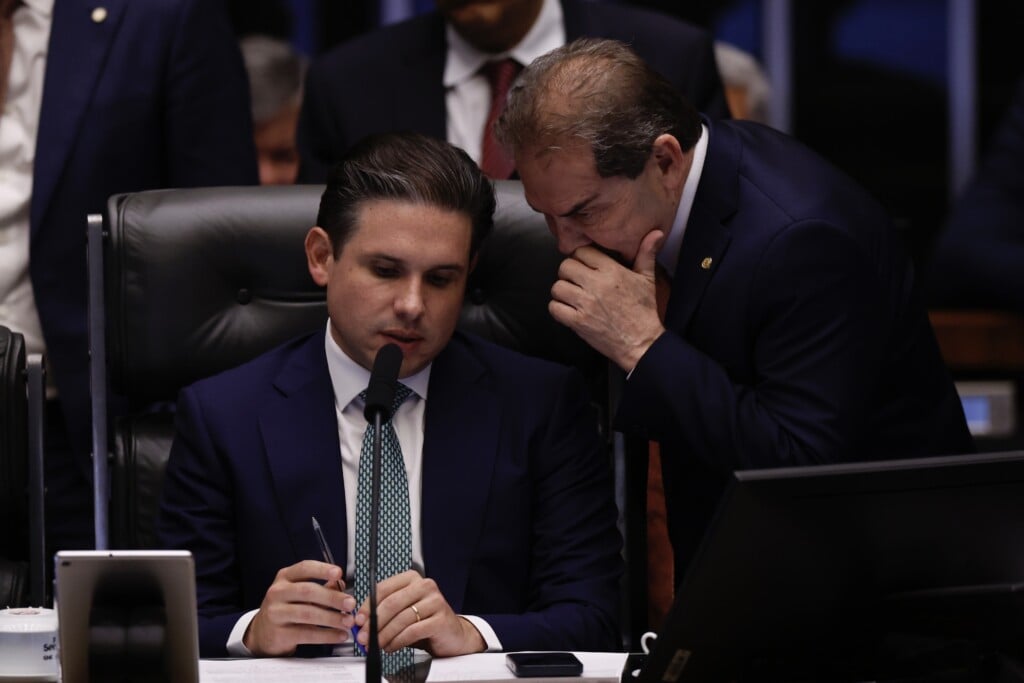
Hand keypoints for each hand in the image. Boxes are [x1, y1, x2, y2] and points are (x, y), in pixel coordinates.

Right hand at [244, 560, 355, 656]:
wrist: (263, 631)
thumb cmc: (286, 607)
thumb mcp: (300, 592)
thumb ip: (321, 587)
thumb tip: (340, 584)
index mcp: (285, 577)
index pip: (304, 568)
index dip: (322, 569)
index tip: (339, 573)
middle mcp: (278, 592)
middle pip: (308, 591)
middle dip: (332, 597)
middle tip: (350, 603)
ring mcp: (276, 613)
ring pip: (308, 613)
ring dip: (332, 618)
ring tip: (347, 622)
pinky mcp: (279, 633)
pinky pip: (306, 634)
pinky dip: (326, 635)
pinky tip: (338, 635)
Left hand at [354, 570, 484, 656]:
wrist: (452, 634)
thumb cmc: (424, 621)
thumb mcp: (402, 611)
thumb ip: (383, 612)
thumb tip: (360, 621)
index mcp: (412, 579)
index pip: (383, 588)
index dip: (368, 606)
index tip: (358, 620)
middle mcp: (425, 586)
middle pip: (391, 603)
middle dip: (374, 623)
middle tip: (364, 637)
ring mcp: (435, 601)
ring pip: (401, 619)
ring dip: (384, 635)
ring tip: (378, 645)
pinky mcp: (441, 619)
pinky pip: (412, 631)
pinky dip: (398, 641)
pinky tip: (392, 647)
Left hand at [549, 230, 665, 370]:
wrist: (642, 342)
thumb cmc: (644, 311)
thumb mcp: (647, 279)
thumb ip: (646, 254)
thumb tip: (655, 233)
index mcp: (612, 271)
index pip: (581, 252)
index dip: (580, 258)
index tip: (584, 265)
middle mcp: (597, 285)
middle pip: (565, 267)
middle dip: (568, 273)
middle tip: (576, 281)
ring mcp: (586, 304)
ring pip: (557, 287)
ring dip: (562, 292)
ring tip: (572, 296)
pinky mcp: (578, 322)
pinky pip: (554, 308)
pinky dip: (558, 309)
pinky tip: (568, 310)